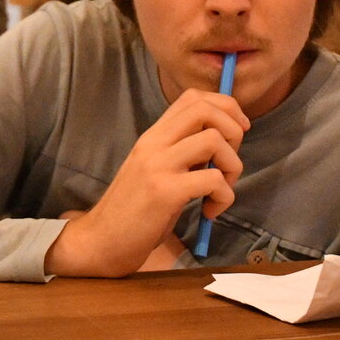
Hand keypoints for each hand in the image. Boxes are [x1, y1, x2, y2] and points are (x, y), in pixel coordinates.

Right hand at [44, 89, 246, 277]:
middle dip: (233, 130)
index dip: (225, 107)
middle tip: (229, 162)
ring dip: (232, 166)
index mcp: (153, 136)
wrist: (101, 241)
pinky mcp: (165, 192)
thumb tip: (223, 144)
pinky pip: (214, 179)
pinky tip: (209, 212)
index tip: (237, 131)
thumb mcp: (156, 171)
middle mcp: (154, 143)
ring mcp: (158, 166)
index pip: (193, 98)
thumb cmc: (135, 211)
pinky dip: (224, 197)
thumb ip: (182, 153)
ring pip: (214, 140)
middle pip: (205, 109)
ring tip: (220, 191)